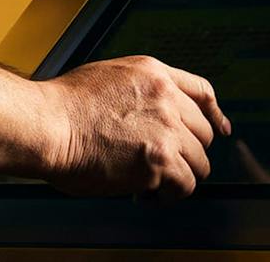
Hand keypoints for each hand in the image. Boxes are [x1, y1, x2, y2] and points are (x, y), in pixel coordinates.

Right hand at [38, 56, 231, 199]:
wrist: (47, 125)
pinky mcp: (159, 163)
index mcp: (153, 74)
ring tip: (152, 182)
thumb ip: (139, 89)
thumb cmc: (63, 106)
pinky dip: (169, 195)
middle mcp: (166, 99)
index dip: (215, 114)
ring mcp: (166, 130)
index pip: (202, 91)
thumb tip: (149, 111)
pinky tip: (147, 193)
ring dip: (179, 176)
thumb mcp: (109, 76)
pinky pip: (184, 186)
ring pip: (199, 162)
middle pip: (204, 132)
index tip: (221, 129)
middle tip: (164, 164)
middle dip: (187, 151)